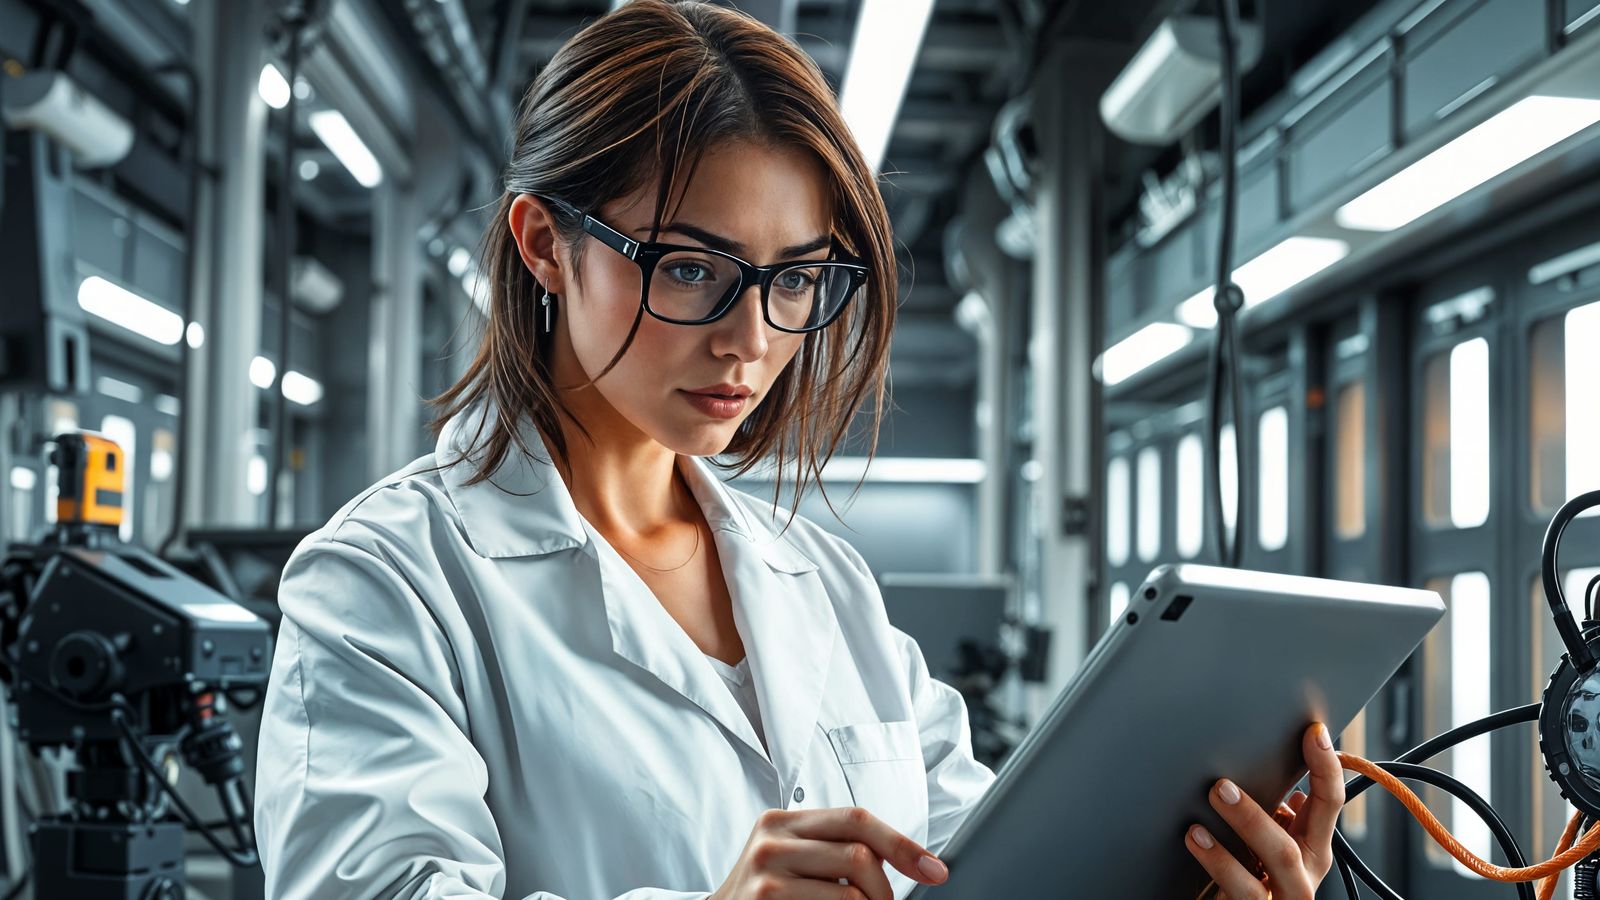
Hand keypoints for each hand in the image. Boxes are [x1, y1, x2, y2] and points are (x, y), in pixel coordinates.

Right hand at [709, 806, 948, 899]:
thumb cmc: (768, 892)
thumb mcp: (794, 857)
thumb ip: (836, 847)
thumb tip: (907, 859)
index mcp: (783, 820)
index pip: (857, 818)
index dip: (902, 844)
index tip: (935, 870)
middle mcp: (772, 840)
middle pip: (859, 856)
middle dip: (885, 890)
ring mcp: (766, 874)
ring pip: (850, 894)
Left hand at [1184, 722, 1344, 899]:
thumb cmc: (1264, 871)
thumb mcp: (1278, 840)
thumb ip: (1281, 811)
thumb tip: (1278, 768)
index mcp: (1313, 850)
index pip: (1329, 804)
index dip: (1325, 768)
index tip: (1313, 733)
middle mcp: (1299, 879)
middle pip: (1286, 853)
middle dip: (1252, 820)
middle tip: (1220, 788)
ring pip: (1251, 887)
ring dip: (1221, 857)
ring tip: (1195, 831)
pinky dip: (1210, 875)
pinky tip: (1193, 850)